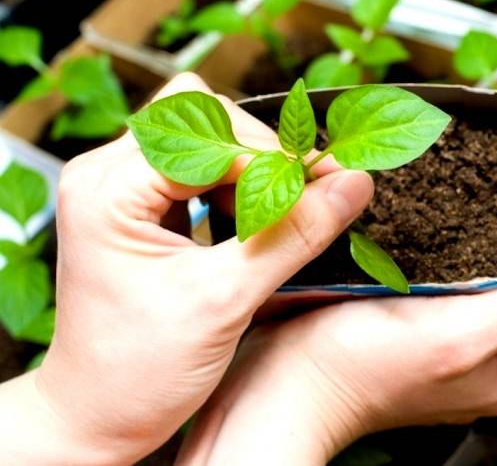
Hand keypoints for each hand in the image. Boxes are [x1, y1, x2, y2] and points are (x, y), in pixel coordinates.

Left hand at [0, 73, 375, 464]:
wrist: (98, 417)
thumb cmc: (138, 371)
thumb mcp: (225, 301)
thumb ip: (293, 236)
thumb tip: (354, 186)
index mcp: (109, 189)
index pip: (210, 134)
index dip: (276, 155)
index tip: (332, 181)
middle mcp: (108, 176)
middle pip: (206, 122)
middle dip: (265, 155)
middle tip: (312, 195)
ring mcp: (122, 192)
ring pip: (207, 142)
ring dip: (255, 172)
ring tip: (283, 216)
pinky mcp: (140, 211)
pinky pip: (201, 173)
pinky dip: (240, 190)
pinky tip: (257, 224)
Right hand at [177, 200, 496, 465]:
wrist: (287, 387)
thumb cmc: (361, 367)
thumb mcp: (460, 338)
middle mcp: (490, 365)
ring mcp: (455, 353)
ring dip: (493, 246)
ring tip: (472, 212)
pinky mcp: (422, 338)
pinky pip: (460, 292)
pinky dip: (459, 260)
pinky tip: (436, 239)